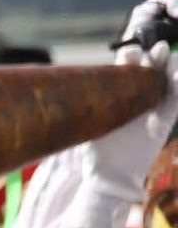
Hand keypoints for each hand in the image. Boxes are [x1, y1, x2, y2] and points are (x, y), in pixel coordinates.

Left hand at [95, 0, 177, 195]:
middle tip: (150, 50)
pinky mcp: (163, 123)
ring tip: (167, 56)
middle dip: (150, 58)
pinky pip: (174, 103)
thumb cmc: (97, 152)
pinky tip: (177, 75)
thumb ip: (89, 109)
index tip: (128, 51)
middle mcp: (139, 99)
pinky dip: (177, 88)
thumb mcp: (90, 126)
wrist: (110, 177)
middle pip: (148, 71)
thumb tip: (61, 88)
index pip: (128, 71)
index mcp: (121, 96)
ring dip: (167, 67)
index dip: (131, 59)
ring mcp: (153, 109)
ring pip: (164, 82)